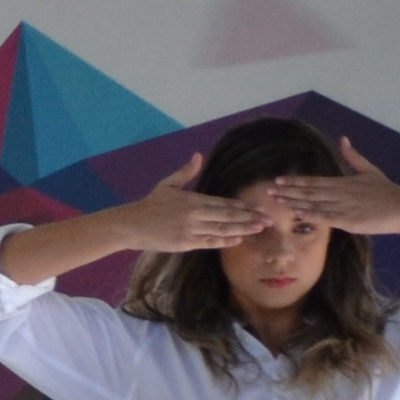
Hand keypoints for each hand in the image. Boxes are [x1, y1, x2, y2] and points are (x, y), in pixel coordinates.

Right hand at [109, 153, 272, 256]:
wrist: (130, 224)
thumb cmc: (149, 205)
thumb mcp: (167, 184)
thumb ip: (186, 172)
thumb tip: (198, 156)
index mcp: (193, 199)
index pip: (224, 203)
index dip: (243, 206)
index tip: (259, 207)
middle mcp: (195, 214)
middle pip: (228, 216)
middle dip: (250, 218)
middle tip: (269, 220)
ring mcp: (191, 230)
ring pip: (223, 230)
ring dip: (243, 229)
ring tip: (259, 229)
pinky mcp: (185, 243)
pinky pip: (210, 242)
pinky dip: (225, 241)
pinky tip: (238, 239)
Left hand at [245, 138, 399, 238]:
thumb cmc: (387, 191)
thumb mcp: (369, 170)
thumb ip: (353, 157)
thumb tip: (343, 139)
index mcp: (344, 182)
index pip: (314, 181)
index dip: (295, 181)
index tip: (278, 181)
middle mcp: (342, 193)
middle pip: (310, 192)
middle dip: (289, 192)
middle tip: (268, 191)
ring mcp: (346, 207)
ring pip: (315, 204)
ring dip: (295, 203)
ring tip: (277, 202)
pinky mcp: (352, 221)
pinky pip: (328, 218)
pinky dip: (313, 215)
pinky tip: (298, 215)